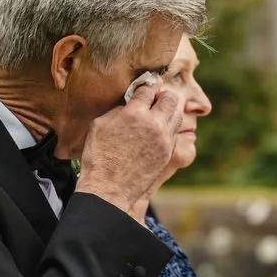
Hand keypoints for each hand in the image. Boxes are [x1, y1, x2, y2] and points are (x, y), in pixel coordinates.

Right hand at [74, 80, 182, 216]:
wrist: (108, 189)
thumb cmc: (99, 157)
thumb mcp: (99, 126)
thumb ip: (118, 110)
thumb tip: (130, 104)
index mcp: (134, 113)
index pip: (149, 89)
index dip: (146, 87)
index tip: (144, 89)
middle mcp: (153, 124)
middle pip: (170, 98)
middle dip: (162, 95)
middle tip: (154, 100)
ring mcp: (164, 140)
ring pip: (177, 115)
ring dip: (168, 111)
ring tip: (157, 115)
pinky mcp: (167, 153)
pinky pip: (175, 133)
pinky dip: (168, 128)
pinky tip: (157, 132)